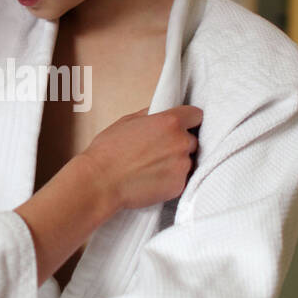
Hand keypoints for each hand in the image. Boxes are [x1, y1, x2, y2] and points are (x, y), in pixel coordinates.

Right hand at [81, 105, 201, 209]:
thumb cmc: (108, 151)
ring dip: (176, 163)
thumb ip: (151, 115)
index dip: (189, 120)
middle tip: (159, 150)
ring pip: (188, 161)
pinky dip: (171, 179)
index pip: (196, 115)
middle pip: (192, 140)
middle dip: (180, 144)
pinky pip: (181, 179)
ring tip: (153, 167)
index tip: (183, 126)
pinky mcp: (179, 186)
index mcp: (170, 122)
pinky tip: (153, 179)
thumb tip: (160, 111)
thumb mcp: (127, 121)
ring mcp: (182, 166)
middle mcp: (181, 142)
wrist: (100, 182)